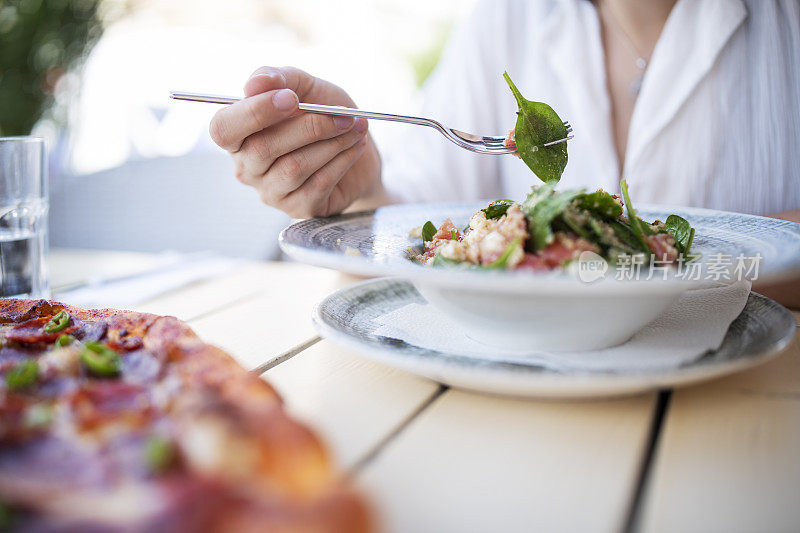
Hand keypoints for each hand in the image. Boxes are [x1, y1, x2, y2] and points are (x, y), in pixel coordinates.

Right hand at [209, 66, 383, 217]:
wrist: (357, 149)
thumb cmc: (322, 114)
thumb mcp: (303, 86)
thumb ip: (277, 78)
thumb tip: (254, 83)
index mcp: (238, 135)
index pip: (224, 128)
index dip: (255, 113)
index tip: (291, 98)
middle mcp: (247, 167)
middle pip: (264, 148)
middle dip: (309, 127)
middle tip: (343, 115)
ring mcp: (271, 192)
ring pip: (294, 167)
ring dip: (331, 144)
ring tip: (354, 128)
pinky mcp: (298, 209)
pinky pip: (317, 185)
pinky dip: (341, 161)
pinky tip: (355, 146)